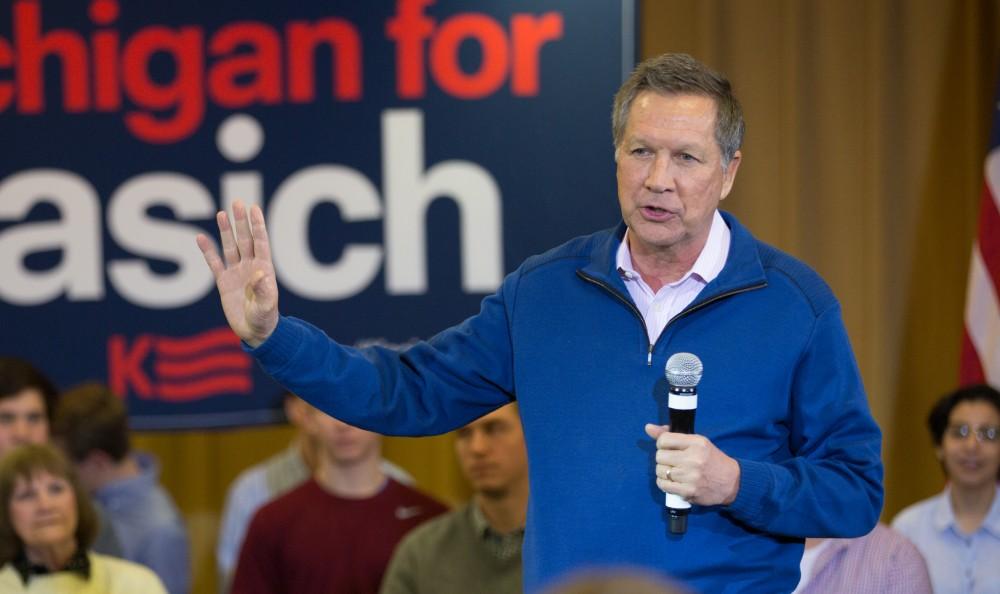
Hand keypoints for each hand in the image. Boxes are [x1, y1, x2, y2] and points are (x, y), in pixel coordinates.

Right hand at [196, 200, 278, 347]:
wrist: (254, 332)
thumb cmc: (265, 319)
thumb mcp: (267, 307)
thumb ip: (264, 290)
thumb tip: (260, 273)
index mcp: (264, 269)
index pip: (261, 242)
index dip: (258, 226)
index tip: (254, 208)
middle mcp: (251, 267)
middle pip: (245, 239)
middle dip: (241, 222)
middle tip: (237, 202)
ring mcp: (237, 272)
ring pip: (230, 247)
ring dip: (226, 231)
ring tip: (221, 213)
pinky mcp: (223, 282)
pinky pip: (214, 263)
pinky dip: (208, 251)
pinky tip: (201, 237)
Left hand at [644, 423, 740, 505]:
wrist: (732, 482)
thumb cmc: (711, 460)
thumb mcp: (697, 442)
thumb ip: (672, 435)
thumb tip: (648, 427)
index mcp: (696, 443)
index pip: (664, 440)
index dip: (661, 444)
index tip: (668, 448)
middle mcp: (693, 459)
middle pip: (659, 456)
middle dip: (663, 459)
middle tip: (673, 462)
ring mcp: (691, 476)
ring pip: (660, 471)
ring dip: (663, 472)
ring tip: (674, 472)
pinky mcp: (689, 491)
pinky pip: (663, 485)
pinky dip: (665, 483)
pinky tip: (673, 482)